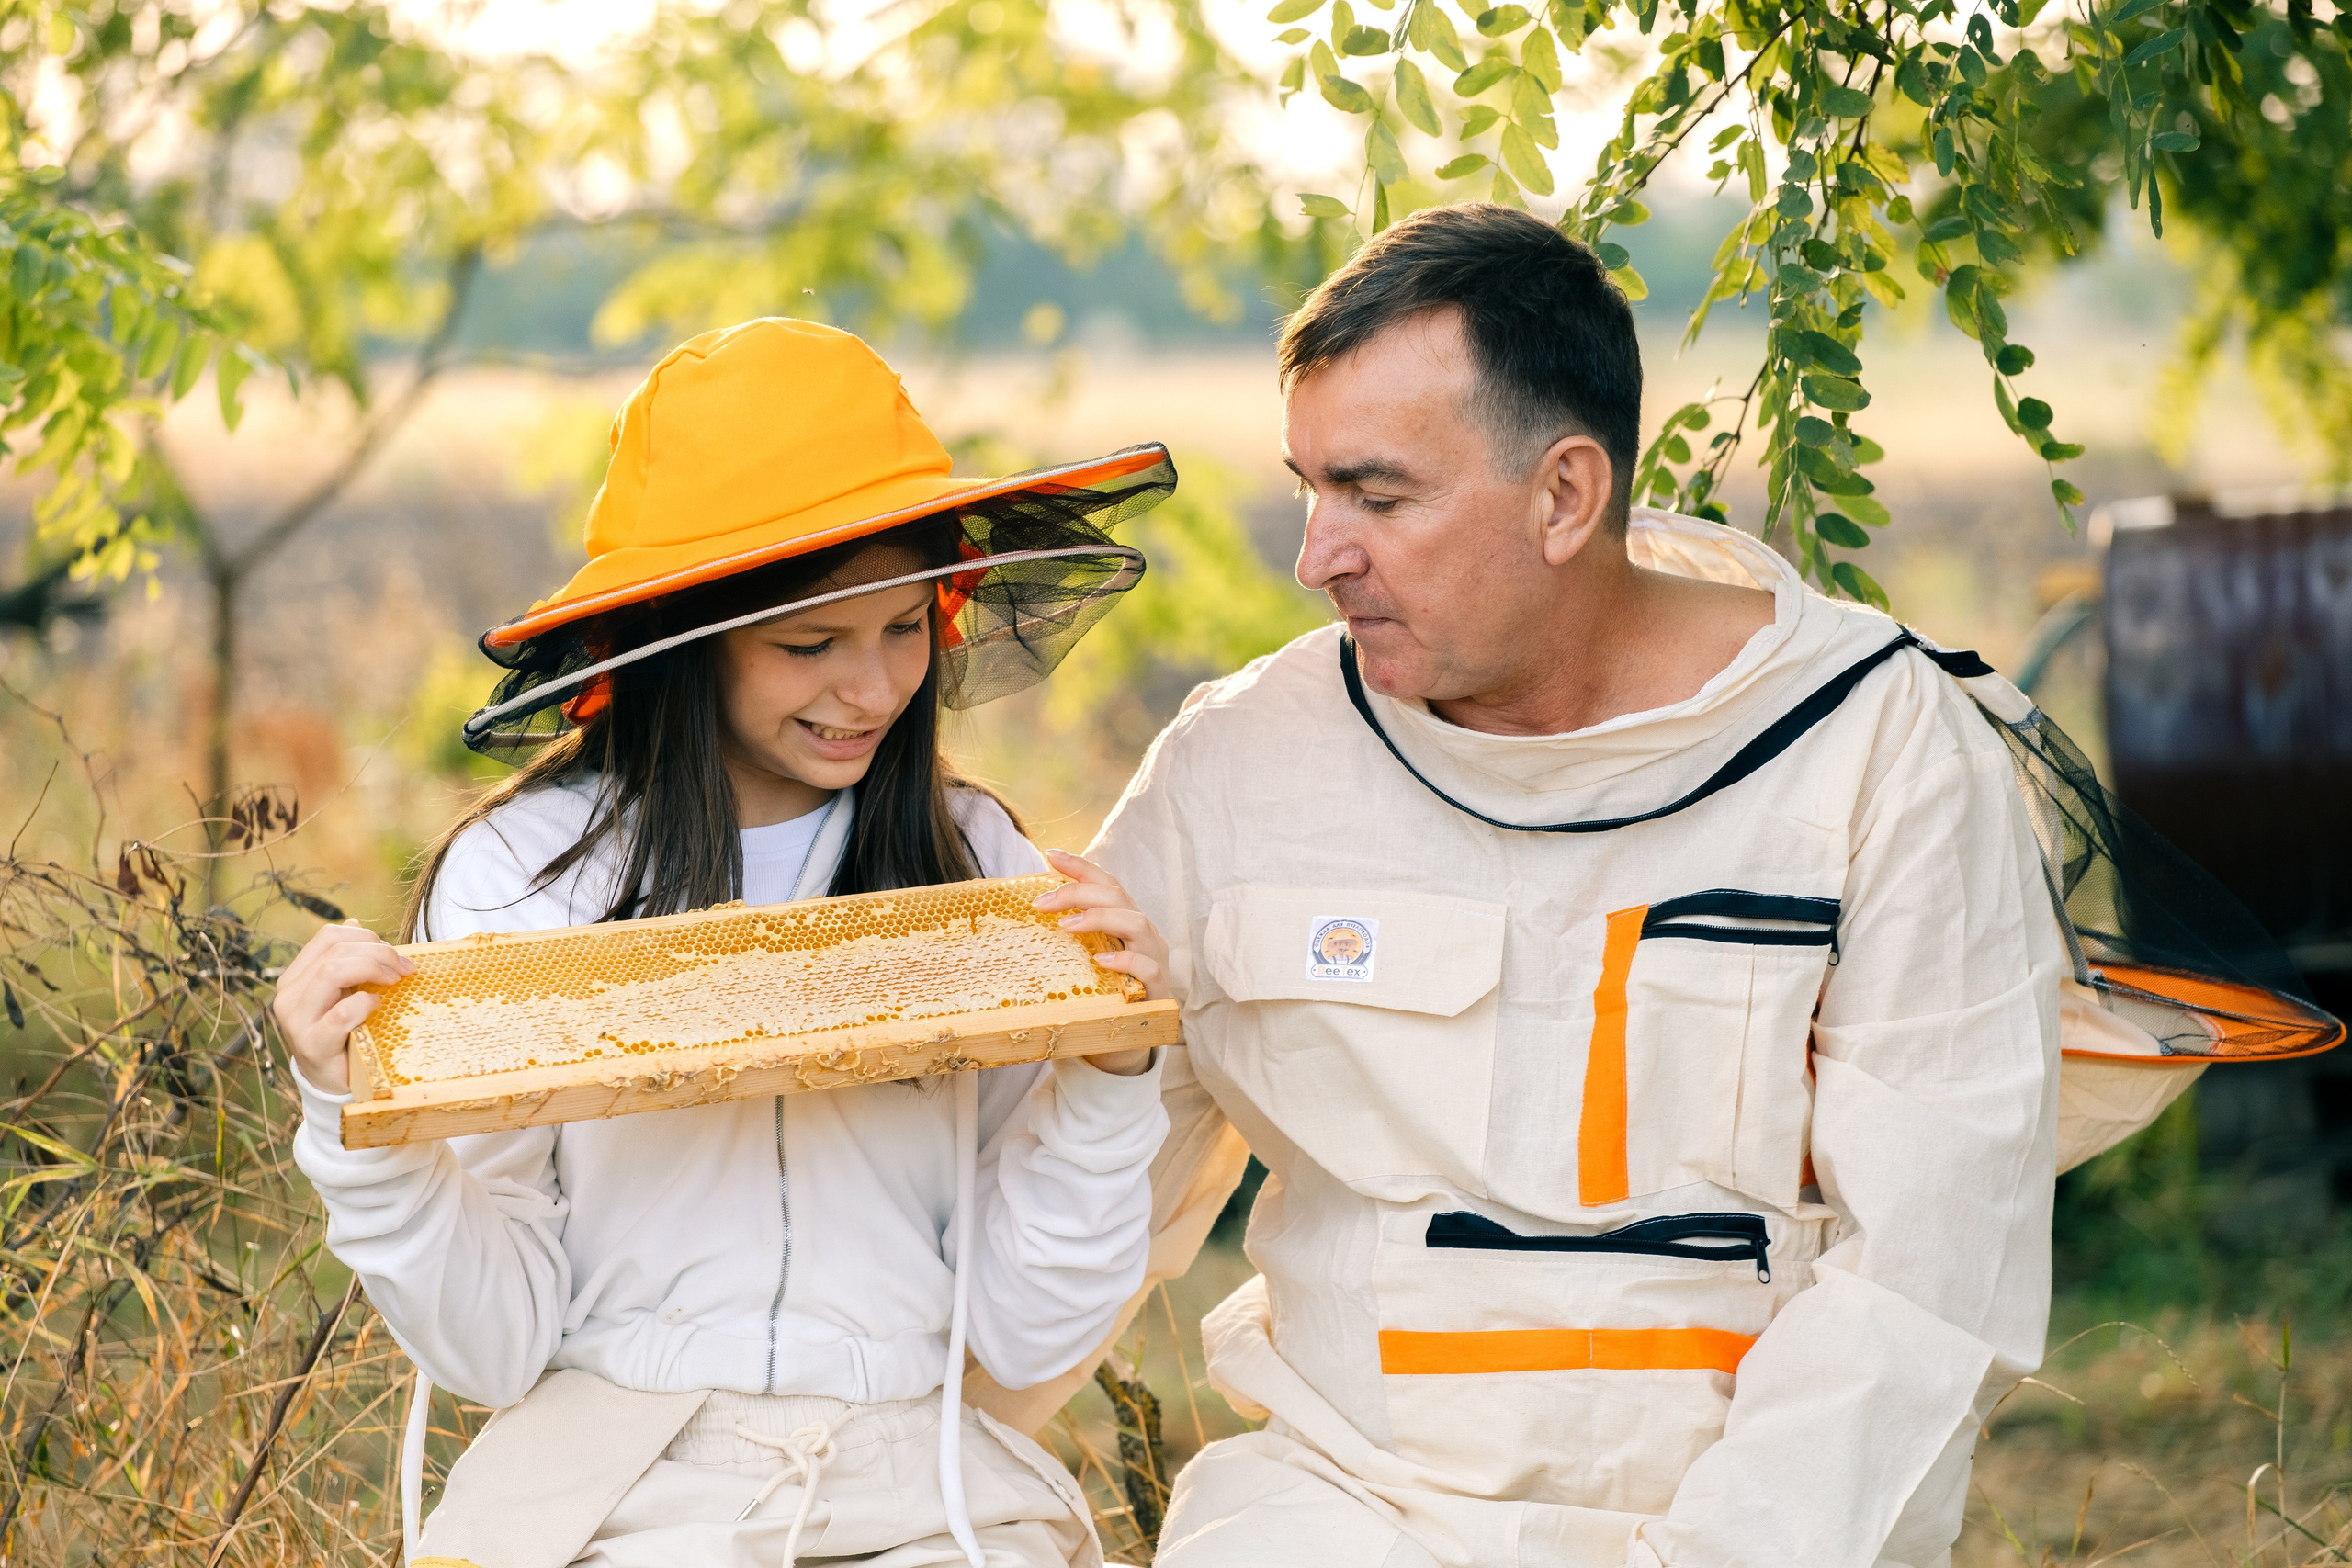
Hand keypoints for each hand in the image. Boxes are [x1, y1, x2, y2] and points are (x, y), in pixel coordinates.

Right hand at [270, 920, 413, 1096]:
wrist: (333, 1082)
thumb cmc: (344, 1033)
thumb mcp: (344, 993)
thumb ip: (348, 961)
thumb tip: (355, 923)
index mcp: (296, 977)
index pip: (328, 937)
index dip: (366, 936)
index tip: (396, 954)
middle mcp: (289, 995)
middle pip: (334, 952)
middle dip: (377, 953)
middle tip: (405, 968)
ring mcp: (296, 1021)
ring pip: (331, 973)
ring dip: (372, 969)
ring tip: (395, 981)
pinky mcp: (311, 1045)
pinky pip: (340, 1014)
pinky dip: (364, 1004)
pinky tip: (377, 1005)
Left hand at [1034, 849, 1168, 1076]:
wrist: (1123, 1046)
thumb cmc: (1099, 998)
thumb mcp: (1082, 962)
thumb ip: (1070, 937)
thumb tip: (1031, 913)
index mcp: (1126, 923)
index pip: (1107, 883)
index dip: (1081, 866)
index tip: (1050, 854)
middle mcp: (1144, 935)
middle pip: (1119, 896)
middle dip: (1079, 892)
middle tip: (1041, 904)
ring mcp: (1155, 960)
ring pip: (1138, 922)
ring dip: (1099, 918)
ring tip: (1067, 926)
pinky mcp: (1158, 989)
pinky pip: (1147, 966)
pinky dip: (1124, 958)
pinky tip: (1100, 960)